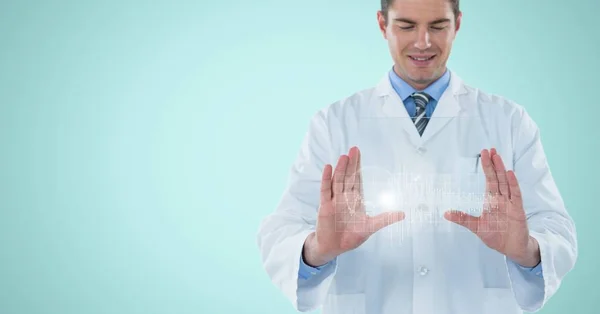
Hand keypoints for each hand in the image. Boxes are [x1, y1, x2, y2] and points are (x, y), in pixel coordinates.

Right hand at [303, 146, 404, 266]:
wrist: (334, 247)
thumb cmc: (351, 236)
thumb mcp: (370, 227)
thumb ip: (385, 219)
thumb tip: (403, 214)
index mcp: (355, 200)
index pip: (357, 179)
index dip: (357, 167)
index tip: (358, 154)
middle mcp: (344, 197)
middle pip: (348, 177)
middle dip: (351, 164)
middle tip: (353, 149)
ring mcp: (334, 200)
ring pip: (338, 181)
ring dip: (340, 169)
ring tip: (344, 157)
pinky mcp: (325, 206)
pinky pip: (326, 190)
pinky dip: (326, 179)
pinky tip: (328, 168)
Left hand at [443, 148, 540, 266]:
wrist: (511, 248)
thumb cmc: (495, 235)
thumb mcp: (476, 226)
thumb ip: (462, 219)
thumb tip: (445, 214)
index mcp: (491, 200)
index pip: (489, 179)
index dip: (487, 167)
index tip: (484, 153)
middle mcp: (501, 198)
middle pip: (497, 177)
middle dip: (493, 164)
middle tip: (490, 150)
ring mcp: (510, 203)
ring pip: (506, 183)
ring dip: (502, 170)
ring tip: (498, 157)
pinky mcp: (518, 210)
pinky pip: (516, 195)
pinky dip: (513, 184)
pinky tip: (510, 174)